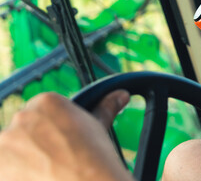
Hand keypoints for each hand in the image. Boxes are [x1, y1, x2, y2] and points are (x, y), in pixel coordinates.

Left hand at [0, 91, 133, 180]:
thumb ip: (105, 107)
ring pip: (11, 151)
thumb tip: (121, 95)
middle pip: (23, 131)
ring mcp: (6, 143)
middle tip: (54, 159)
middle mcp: (22, 117)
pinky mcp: (0, 168)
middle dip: (34, 144)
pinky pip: (6, 170)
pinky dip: (16, 175)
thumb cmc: (95, 157)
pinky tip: (36, 178)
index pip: (40, 113)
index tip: (59, 144)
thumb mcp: (99, 127)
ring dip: (23, 161)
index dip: (49, 130)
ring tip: (46, 172)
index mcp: (46, 101)